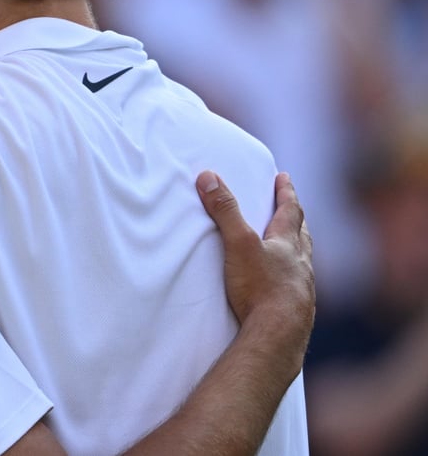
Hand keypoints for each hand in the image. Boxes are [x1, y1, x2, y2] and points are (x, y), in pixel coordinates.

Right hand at [196, 171, 314, 363]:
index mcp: (287, 244)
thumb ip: (224, 211)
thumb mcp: (238, 243)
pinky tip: (285, 287)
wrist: (279, 334)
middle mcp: (300, 263)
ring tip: (292, 248)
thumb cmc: (261, 287)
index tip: (285, 178)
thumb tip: (208, 177)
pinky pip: (298, 288)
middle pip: (301, 235)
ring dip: (296, 251)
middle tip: (293, 210)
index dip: (286, 193)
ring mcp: (302, 288)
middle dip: (295, 220)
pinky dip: (292, 280)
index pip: (289, 211)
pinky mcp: (298, 310)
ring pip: (302, 262)